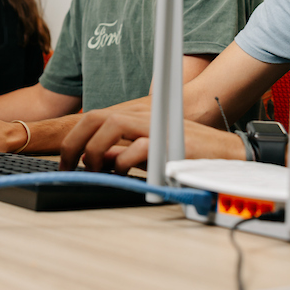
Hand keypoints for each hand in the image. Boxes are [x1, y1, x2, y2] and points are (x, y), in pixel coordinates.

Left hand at [58, 105, 245, 173]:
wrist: (224, 154)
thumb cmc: (187, 153)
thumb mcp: (147, 153)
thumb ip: (122, 152)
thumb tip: (98, 160)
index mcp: (135, 115)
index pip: (93, 117)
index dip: (73, 139)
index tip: (65, 162)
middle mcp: (142, 114)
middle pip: (95, 116)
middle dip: (74, 143)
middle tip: (68, 168)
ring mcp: (155, 124)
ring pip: (111, 125)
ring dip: (95, 151)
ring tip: (96, 172)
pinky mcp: (168, 140)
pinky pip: (137, 147)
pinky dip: (124, 162)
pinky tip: (124, 175)